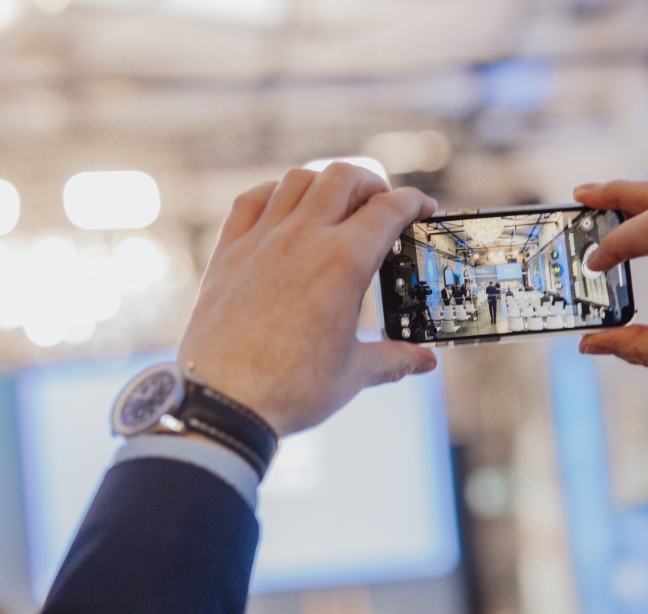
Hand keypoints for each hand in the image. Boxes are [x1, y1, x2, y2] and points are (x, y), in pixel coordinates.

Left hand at [179, 164, 438, 435]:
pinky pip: (252, 200)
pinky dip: (274, 193)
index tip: (423, 207)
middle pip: (344, 178)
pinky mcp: (229, 251)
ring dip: (325, 183)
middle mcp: (303, 237)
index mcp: (344, 262)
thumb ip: (394, 360)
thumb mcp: (353, 374)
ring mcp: (262, 240)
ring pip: (298, 180)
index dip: (414, 202)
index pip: (389, 210)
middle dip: (371, 184)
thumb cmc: (291, 389)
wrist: (223, 401)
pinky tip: (283, 207)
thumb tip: (424, 361)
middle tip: (381, 203)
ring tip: (336, 202)